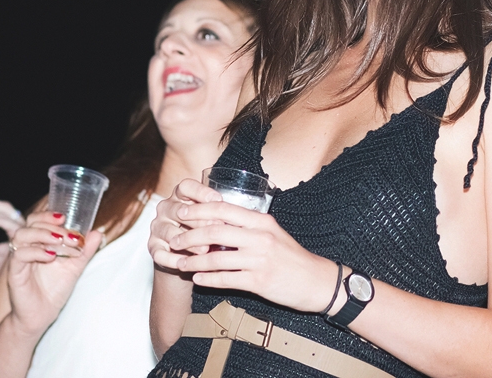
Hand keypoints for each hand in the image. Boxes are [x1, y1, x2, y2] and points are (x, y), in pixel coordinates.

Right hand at [5, 211, 100, 339]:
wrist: (42, 315)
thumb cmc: (55, 289)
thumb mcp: (75, 267)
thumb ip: (85, 250)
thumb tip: (98, 232)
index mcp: (39, 242)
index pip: (37, 219)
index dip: (48, 215)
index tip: (65, 217)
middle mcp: (27, 248)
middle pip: (30, 224)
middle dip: (51, 225)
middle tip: (69, 236)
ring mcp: (19, 260)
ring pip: (21, 236)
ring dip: (43, 235)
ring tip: (60, 242)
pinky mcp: (14, 273)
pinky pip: (19, 255)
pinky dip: (36, 251)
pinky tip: (51, 256)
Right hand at [148, 178, 223, 271]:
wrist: (184, 257)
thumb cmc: (202, 232)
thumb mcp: (210, 220)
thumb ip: (217, 215)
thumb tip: (236, 218)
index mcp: (180, 196)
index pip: (186, 186)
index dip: (201, 191)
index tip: (218, 199)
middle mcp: (166, 208)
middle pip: (180, 210)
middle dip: (200, 220)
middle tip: (217, 228)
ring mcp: (157, 227)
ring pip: (171, 232)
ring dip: (189, 242)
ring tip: (205, 250)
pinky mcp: (153, 247)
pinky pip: (161, 253)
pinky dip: (175, 259)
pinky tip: (188, 264)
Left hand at [167, 199, 338, 313]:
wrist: (316, 281)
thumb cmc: (292, 257)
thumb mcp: (273, 233)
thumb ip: (249, 227)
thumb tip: (219, 221)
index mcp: (262, 221)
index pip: (224, 209)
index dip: (199, 209)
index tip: (182, 211)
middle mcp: (260, 237)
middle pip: (215, 232)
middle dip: (190, 236)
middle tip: (174, 239)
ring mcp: (259, 260)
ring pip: (216, 258)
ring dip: (194, 262)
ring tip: (180, 263)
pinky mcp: (259, 282)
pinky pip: (226, 280)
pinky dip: (208, 279)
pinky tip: (197, 280)